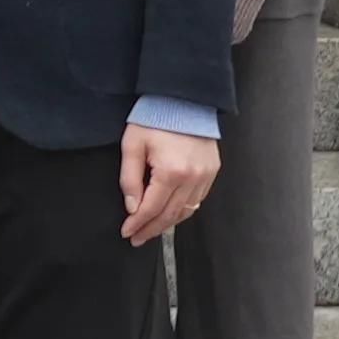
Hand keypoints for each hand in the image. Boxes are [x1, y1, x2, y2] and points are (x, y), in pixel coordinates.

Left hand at [119, 123, 221, 244]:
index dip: (137, 224)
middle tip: (137, 239)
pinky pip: (197, 200)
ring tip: (151, 231)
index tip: (126, 232)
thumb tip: (132, 208)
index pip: (151, 208)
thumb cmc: (155, 118)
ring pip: (186, 211)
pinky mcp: (212, 171)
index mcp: (171, 172)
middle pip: (170, 215)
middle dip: (151, 229)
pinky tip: (171, 215)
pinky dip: (183, 210)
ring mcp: (206, 176)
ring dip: (168, 224)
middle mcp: (192, 178)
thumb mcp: (132, 146)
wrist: (183, 99)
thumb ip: (130, 179)